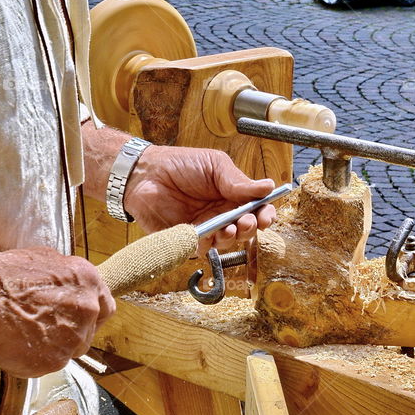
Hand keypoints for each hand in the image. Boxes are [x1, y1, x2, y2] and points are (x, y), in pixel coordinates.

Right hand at [0, 238, 115, 376]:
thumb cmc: (6, 273)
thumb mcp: (44, 259)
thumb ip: (64, 279)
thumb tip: (64, 285)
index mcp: (89, 282)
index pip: (104, 308)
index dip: (90, 317)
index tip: (77, 321)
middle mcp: (88, 310)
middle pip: (87, 333)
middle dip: (70, 335)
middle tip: (44, 331)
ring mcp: (73, 338)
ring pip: (68, 351)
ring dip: (51, 348)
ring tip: (24, 336)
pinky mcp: (55, 361)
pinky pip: (48, 365)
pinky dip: (33, 360)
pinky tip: (15, 346)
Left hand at [123, 145, 276, 251]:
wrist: (146, 174)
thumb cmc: (180, 165)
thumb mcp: (215, 166)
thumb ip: (238, 181)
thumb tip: (268, 187)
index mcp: (232, 196)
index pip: (256, 210)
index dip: (265, 215)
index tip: (266, 216)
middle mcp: (221, 215)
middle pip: (245, 230)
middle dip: (250, 229)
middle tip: (246, 222)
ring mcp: (205, 228)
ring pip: (226, 243)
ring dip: (231, 238)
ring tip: (228, 228)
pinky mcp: (187, 240)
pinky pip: (201, 248)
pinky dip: (208, 243)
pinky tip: (208, 233)